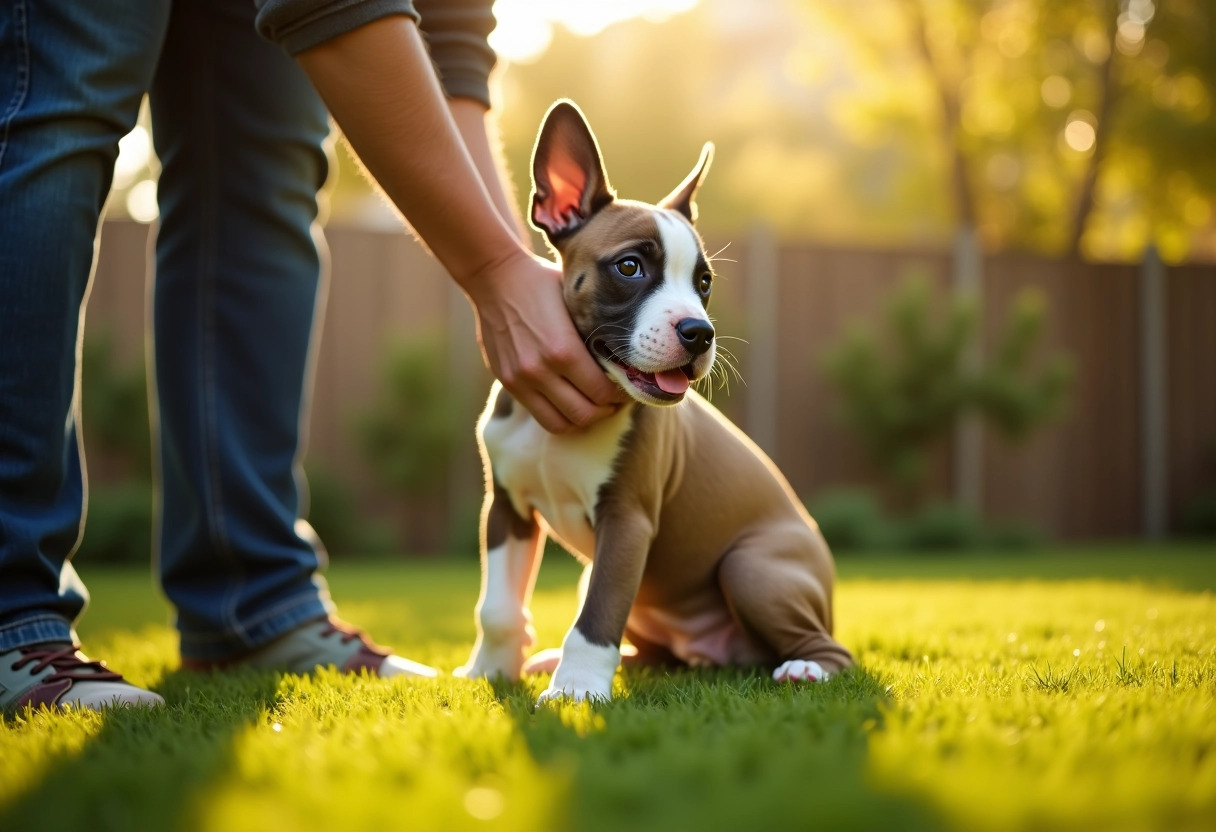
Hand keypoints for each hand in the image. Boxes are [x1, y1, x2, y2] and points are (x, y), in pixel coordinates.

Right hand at [465, 250, 624, 432]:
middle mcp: (541, 371)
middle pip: (584, 415)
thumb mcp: (576, 304)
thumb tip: (624, 359)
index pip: (602, 392)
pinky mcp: (508, 382)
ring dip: (581, 419)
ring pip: (560, 424)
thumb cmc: (543, 284)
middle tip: (615, 400)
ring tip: (592, 405)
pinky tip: (568, 400)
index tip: (628, 386)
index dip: (621, 395)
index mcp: (564, 350)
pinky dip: (558, 414)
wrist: (495, 277)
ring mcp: (521, 380)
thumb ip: (595, 336)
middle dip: (606, 411)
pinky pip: (539, 414)